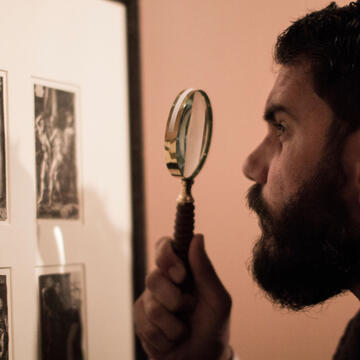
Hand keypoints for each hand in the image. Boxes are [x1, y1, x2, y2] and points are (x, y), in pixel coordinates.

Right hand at [134, 234, 231, 359]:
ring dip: (173, 323)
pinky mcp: (140, 320)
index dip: (165, 254)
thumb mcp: (217, 299)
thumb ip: (205, 270)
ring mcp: (149, 300)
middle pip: (154, 277)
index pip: (163, 246)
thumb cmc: (213, 327)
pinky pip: (145, 325)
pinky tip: (172, 339)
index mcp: (182, 270)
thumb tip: (197, 237)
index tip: (180, 273)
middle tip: (188, 307)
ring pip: (151, 304)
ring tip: (183, 329)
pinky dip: (165, 336)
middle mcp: (163, 281)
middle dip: (175, 298)